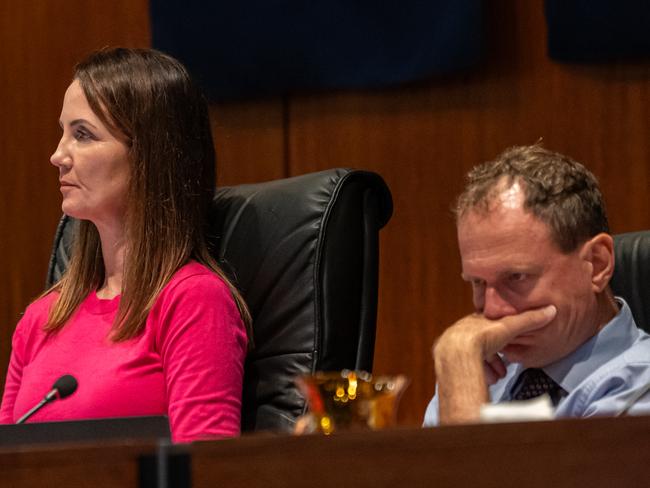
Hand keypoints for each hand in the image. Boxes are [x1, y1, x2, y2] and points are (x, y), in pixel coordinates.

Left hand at [434, 304, 556, 364]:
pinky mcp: (449, 361)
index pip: (490, 326)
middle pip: (482, 343)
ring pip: (473, 356)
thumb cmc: (481, 337)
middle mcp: (462, 331)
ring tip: (498, 376)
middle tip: (505, 367)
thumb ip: (529, 320)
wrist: (456, 354)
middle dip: (495, 355)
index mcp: (475, 320)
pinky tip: (488, 380)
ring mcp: (454, 346)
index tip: (510, 346)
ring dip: (488, 367)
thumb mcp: (509, 326)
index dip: (502, 336)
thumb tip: (550, 310)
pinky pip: (465, 366)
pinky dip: (478, 373)